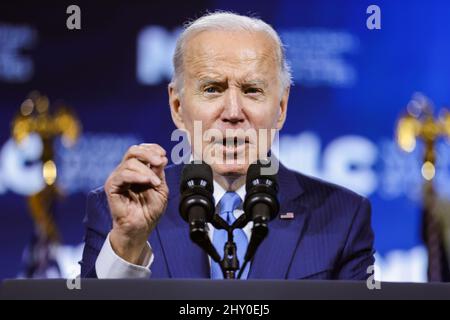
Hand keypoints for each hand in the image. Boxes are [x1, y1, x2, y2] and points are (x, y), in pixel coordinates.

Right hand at [104, 143, 168, 263]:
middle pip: (133, 151)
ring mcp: (118, 178)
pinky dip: (137, 176)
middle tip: (160, 161)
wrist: (141, 228)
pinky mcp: (112, 187)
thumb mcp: (160, 189)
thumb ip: (159, 173)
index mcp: (137, 170)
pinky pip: (122, 175)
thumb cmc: (149, 211)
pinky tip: (147, 181)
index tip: (163, 154)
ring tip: (155, 182)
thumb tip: (162, 158)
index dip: (152, 148)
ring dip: (146, 170)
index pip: (141, 150)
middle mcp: (126, 171)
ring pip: (129, 162)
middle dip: (148, 154)